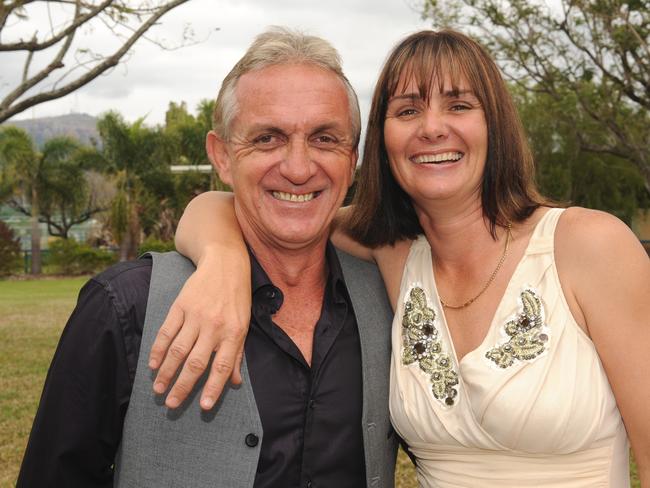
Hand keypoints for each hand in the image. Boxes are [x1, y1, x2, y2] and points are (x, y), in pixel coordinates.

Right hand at [148, 250, 251, 409]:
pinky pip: (166, 332)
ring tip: (158, 389)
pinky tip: (153, 364)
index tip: (203, 407)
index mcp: (234, 333)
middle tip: (171, 404)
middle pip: (195, 363)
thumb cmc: (237, 298)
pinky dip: (158, 350)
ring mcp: (196, 316)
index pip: (222, 367)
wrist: (224, 264)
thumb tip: (234, 383)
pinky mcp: (180, 306)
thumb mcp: (244, 325)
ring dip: (166, 373)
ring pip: (177, 350)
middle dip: (182, 387)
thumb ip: (237, 354)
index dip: (213, 388)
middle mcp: (214, 326)